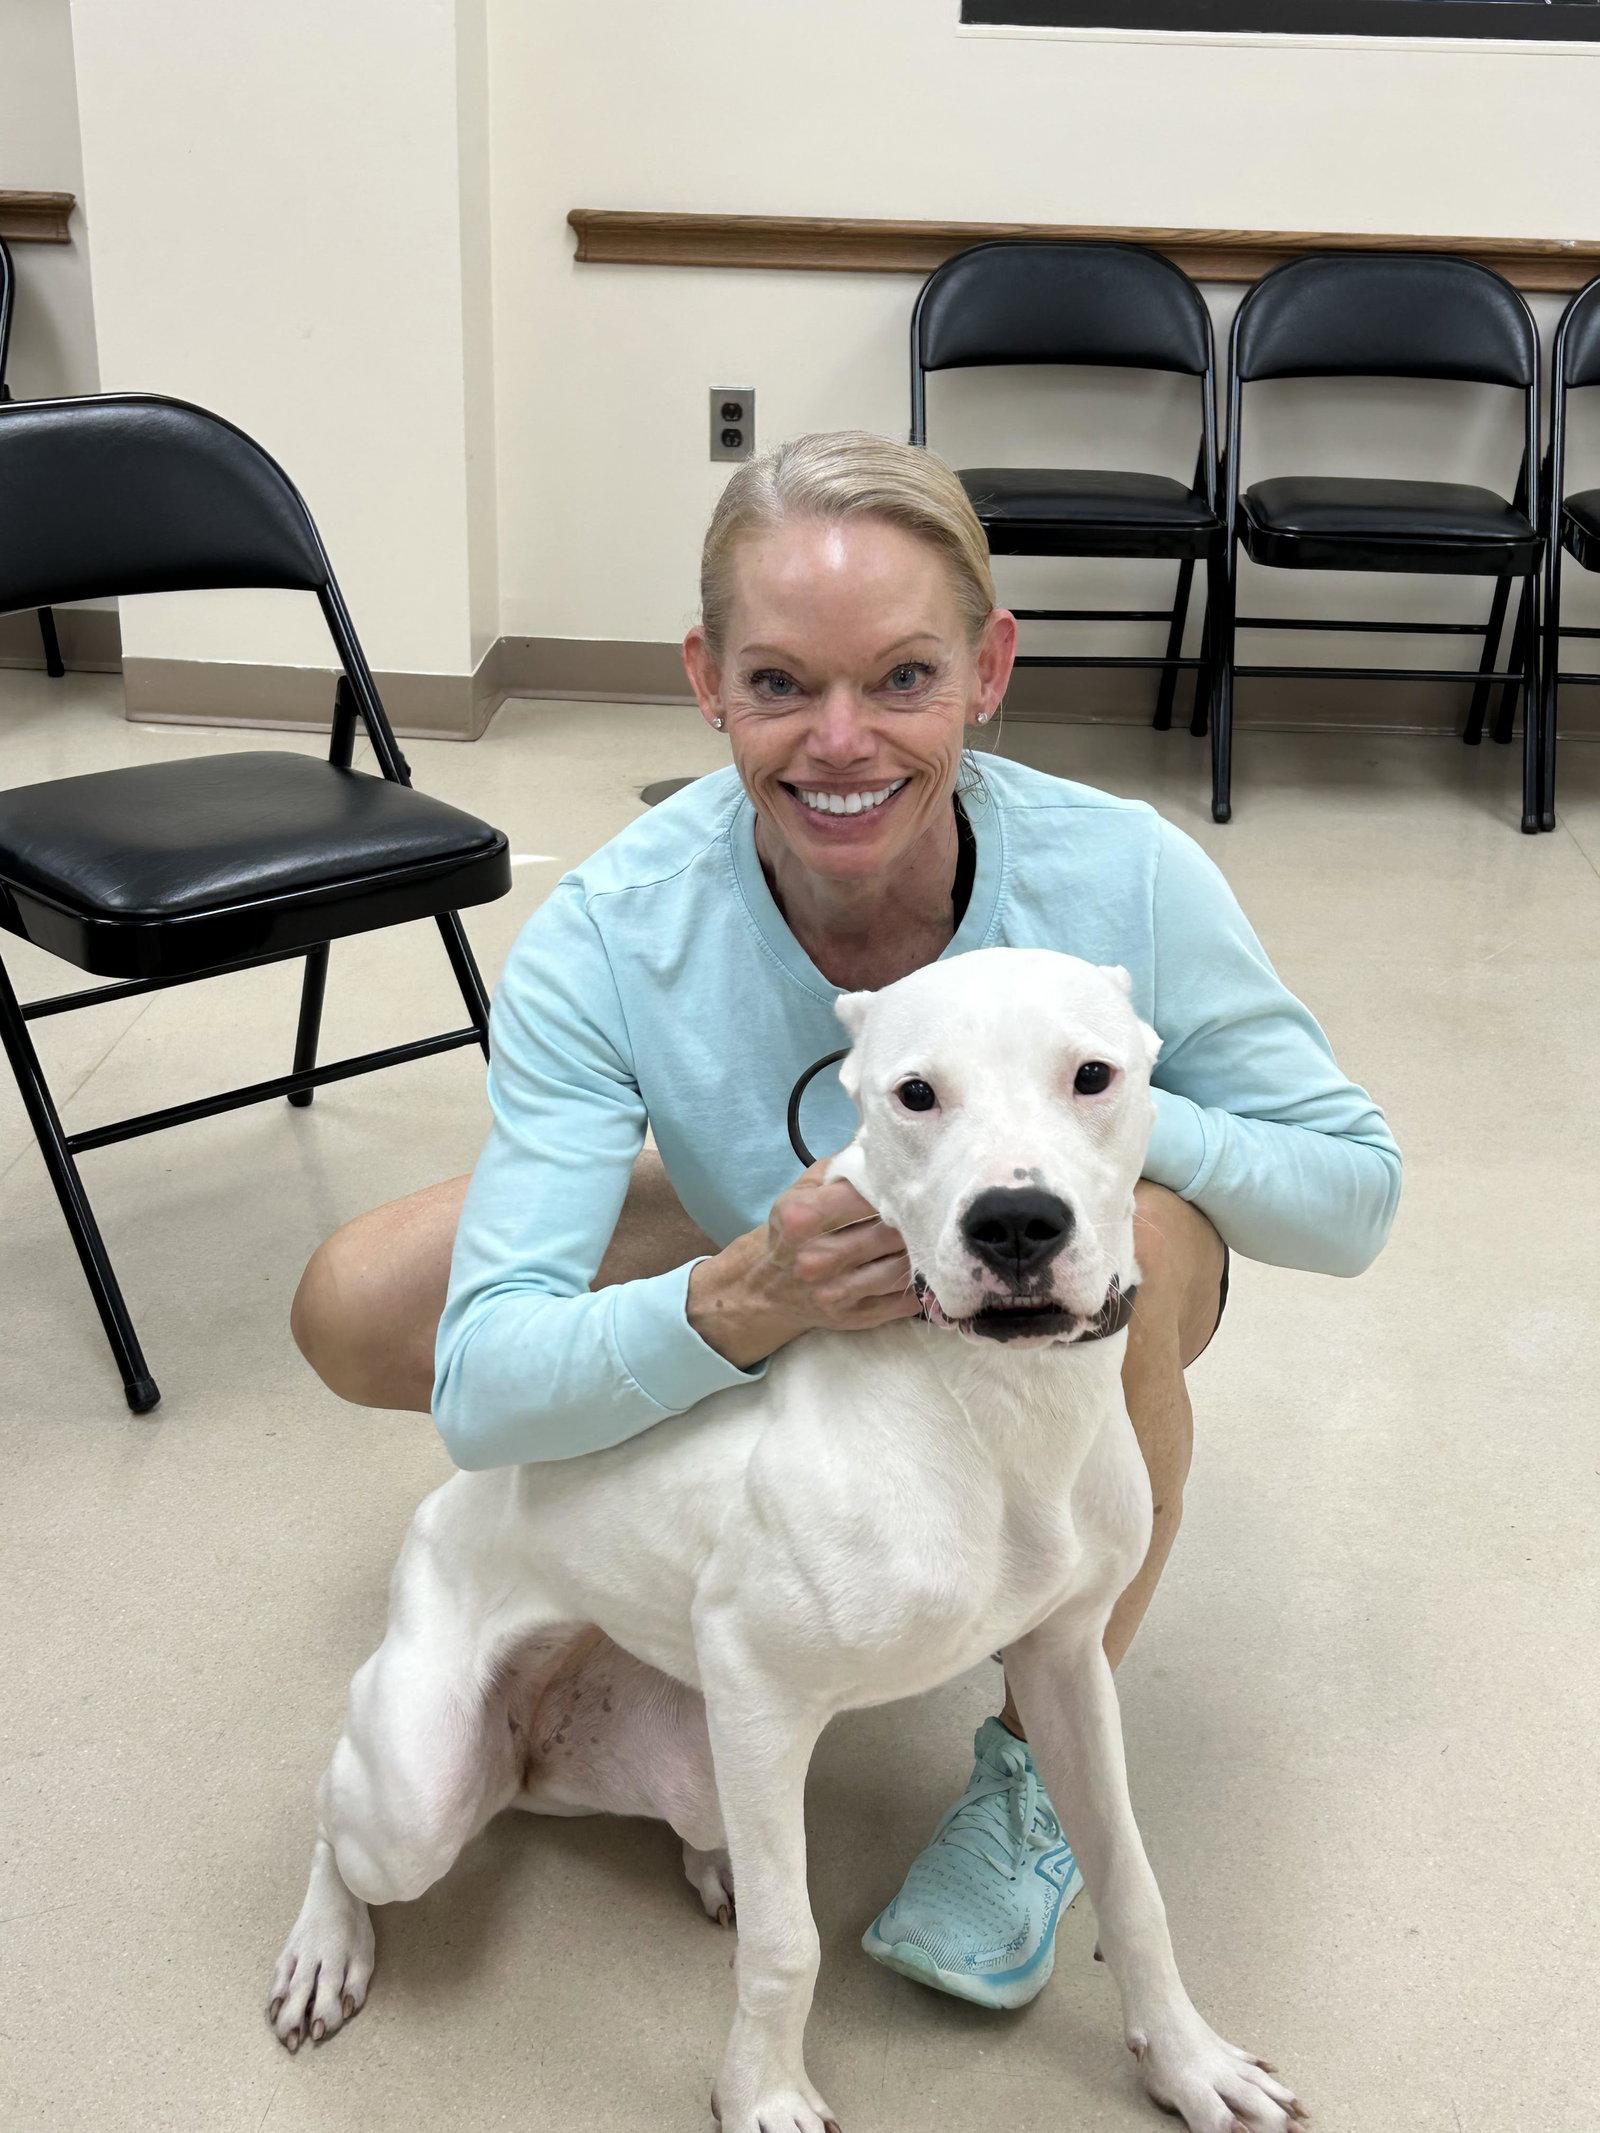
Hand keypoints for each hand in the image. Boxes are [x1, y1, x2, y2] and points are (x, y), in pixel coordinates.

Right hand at [759, 1159, 923, 1335]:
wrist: (767, 1290)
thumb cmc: (792, 1231)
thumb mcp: (803, 1190)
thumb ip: (842, 1165)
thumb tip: (886, 1140)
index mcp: (801, 1219)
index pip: (866, 1196)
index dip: (894, 1188)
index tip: (911, 1181)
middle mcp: (816, 1258)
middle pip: (890, 1233)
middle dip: (913, 1219)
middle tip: (931, 1208)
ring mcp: (836, 1293)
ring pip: (902, 1266)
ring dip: (919, 1250)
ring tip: (927, 1235)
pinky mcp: (855, 1319)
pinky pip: (905, 1301)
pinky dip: (921, 1284)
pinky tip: (922, 1267)